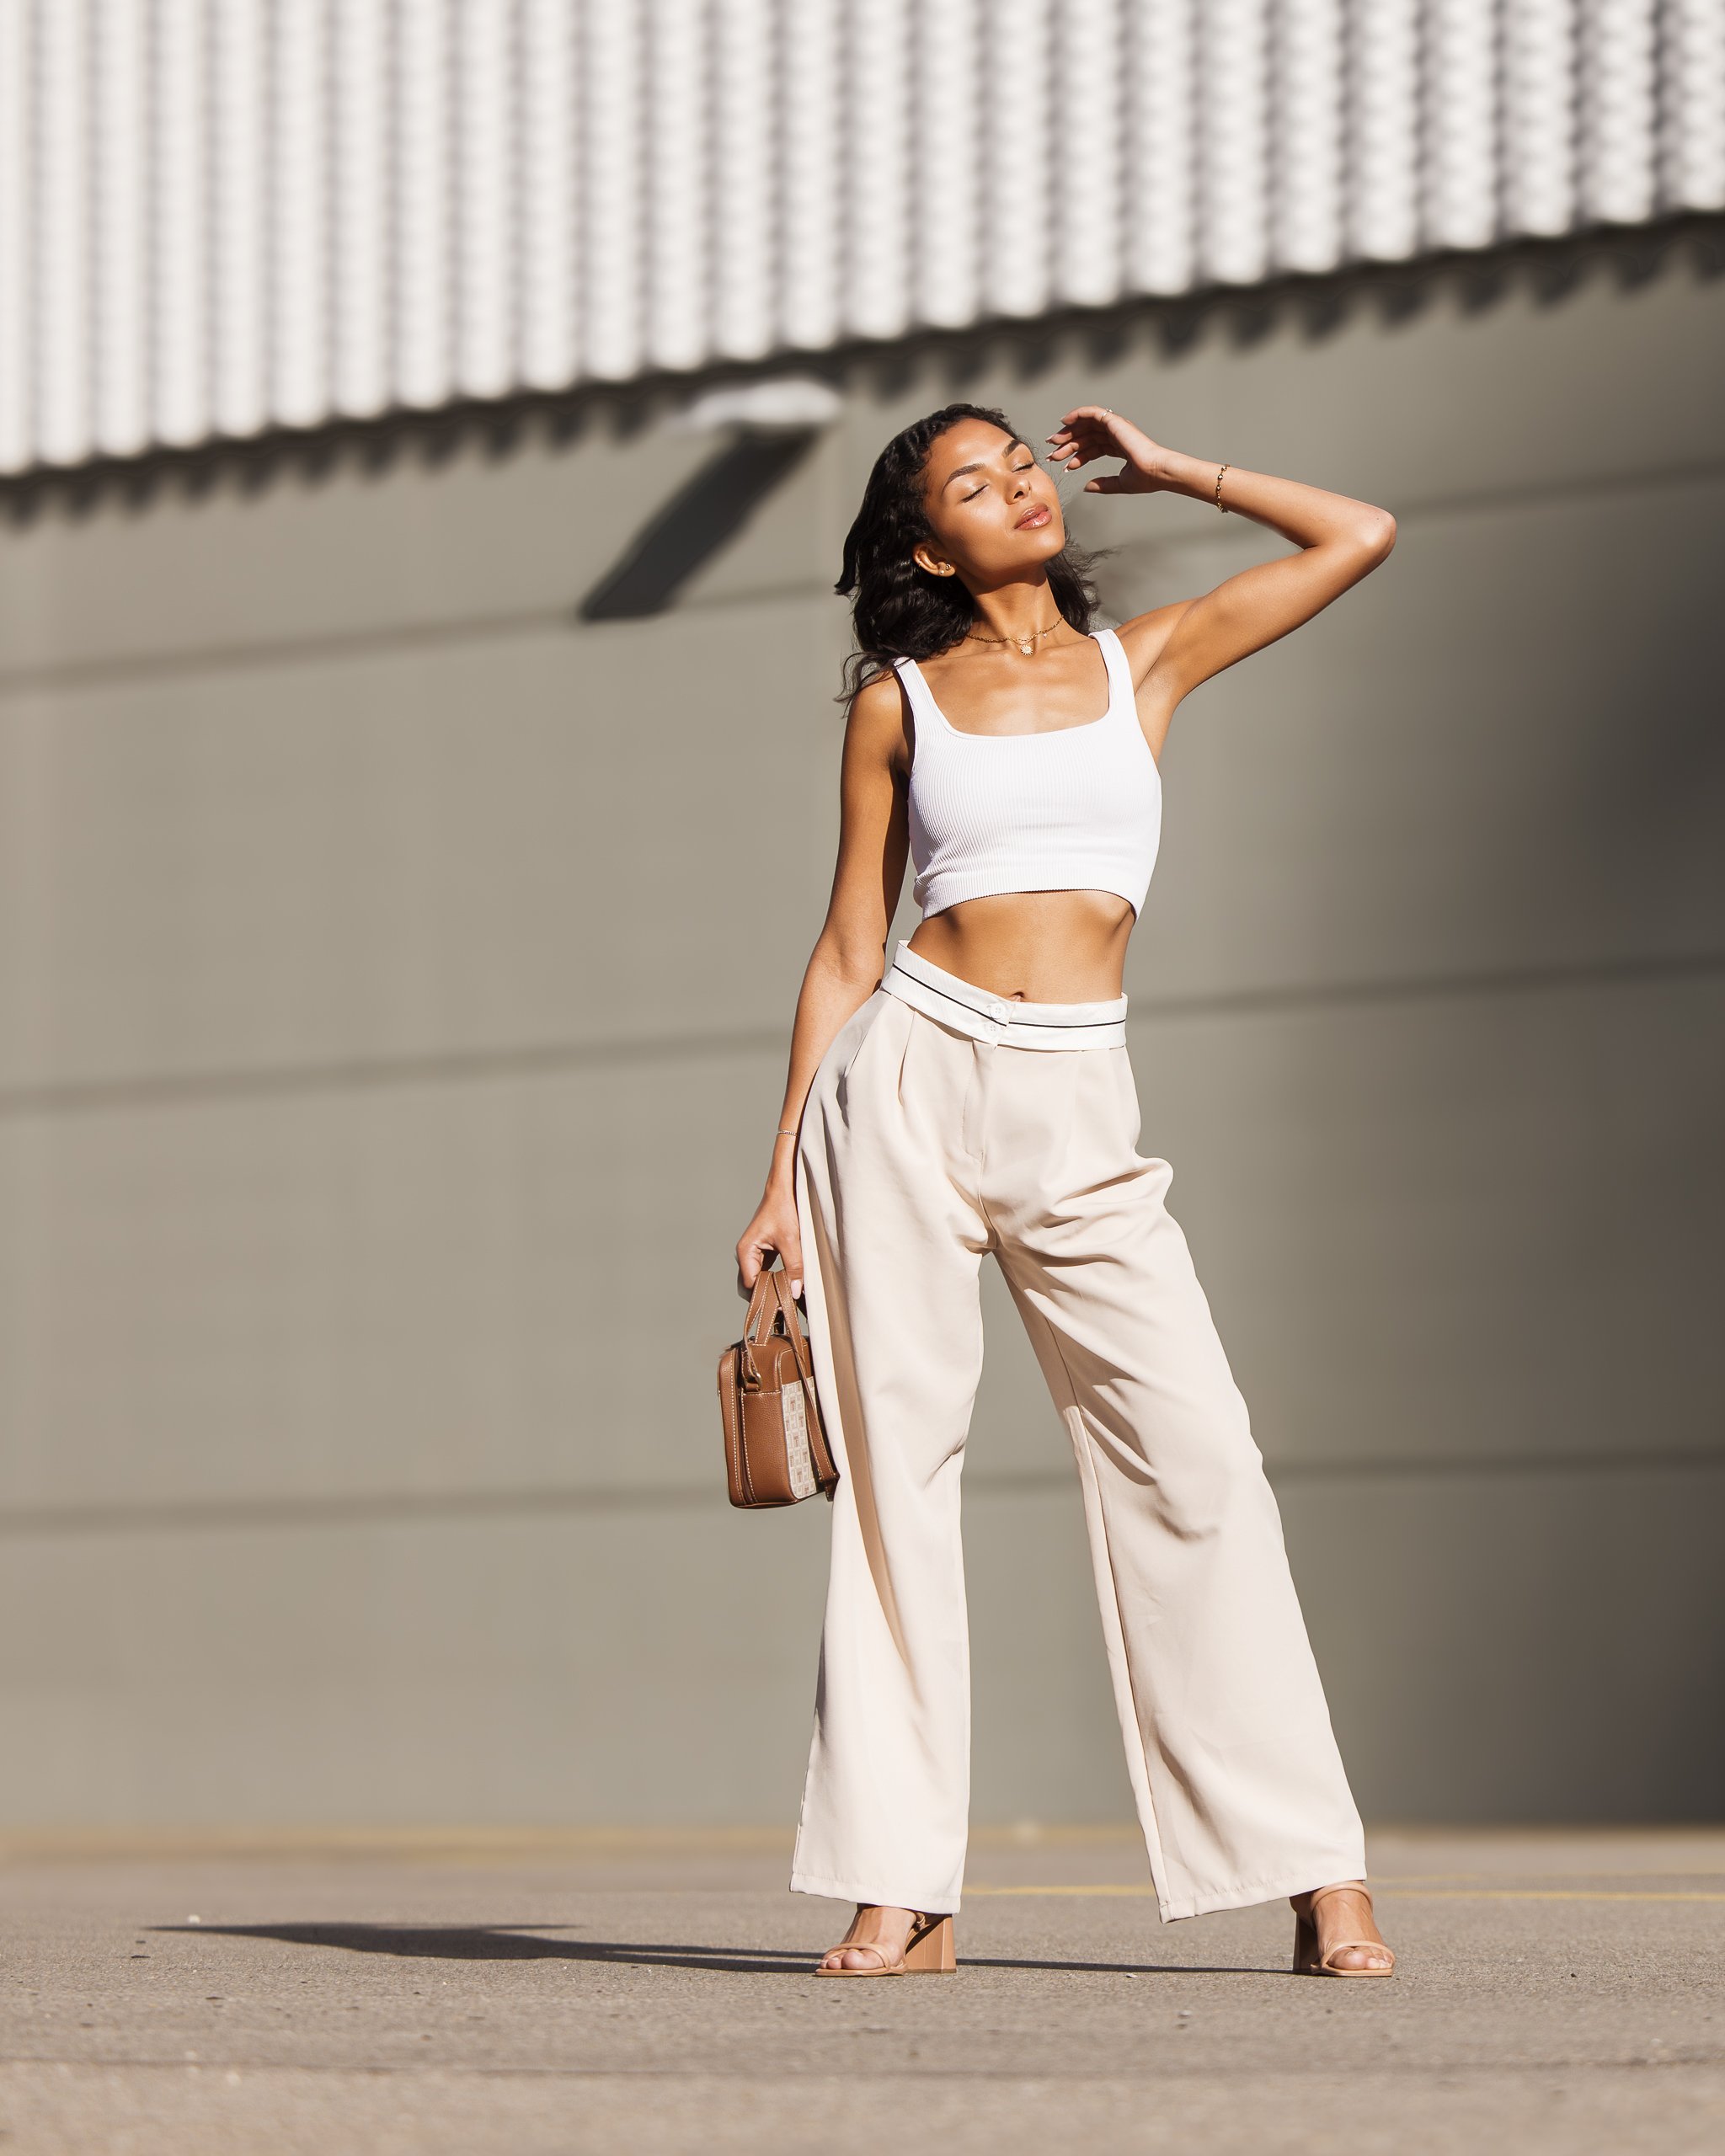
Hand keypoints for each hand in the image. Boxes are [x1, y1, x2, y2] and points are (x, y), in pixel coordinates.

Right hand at [735, 1189, 803, 1300]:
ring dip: (772, 1287)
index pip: (751, 1285)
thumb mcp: (791, 1240)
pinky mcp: (764, 1251)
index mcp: (746, 1251)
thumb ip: (794, 1267)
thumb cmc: (784, 1209)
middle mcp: (746, 1254)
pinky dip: (776, 1278)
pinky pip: (767, 1271)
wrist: (784, 1189)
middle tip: (786, 1303)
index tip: (782, 1305)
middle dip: (767, 1295)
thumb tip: (796, 1292)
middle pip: (752, 1285)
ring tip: (789, 1295)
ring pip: (760, 1279)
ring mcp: (754, 1253)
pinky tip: (789, 1282)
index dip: (765, 1297)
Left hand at [1045, 405, 1165, 493]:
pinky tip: (1064, 422)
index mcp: (1119, 446)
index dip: (1077, 456)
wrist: (1156, 471)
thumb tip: (1086, 486)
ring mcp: (1116, 426)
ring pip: (1086, 425)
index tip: (1064, 466)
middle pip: (1087, 436)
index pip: (1093, 448)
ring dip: (1068, 432)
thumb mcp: (1119, 483)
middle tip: (1052, 454)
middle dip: (1068, 444)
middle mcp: (1117, 434)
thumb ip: (1103, 484)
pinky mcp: (1114, 421)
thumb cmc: (1145, 478)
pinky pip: (1091, 412)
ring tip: (1053, 443)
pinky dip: (1077, 414)